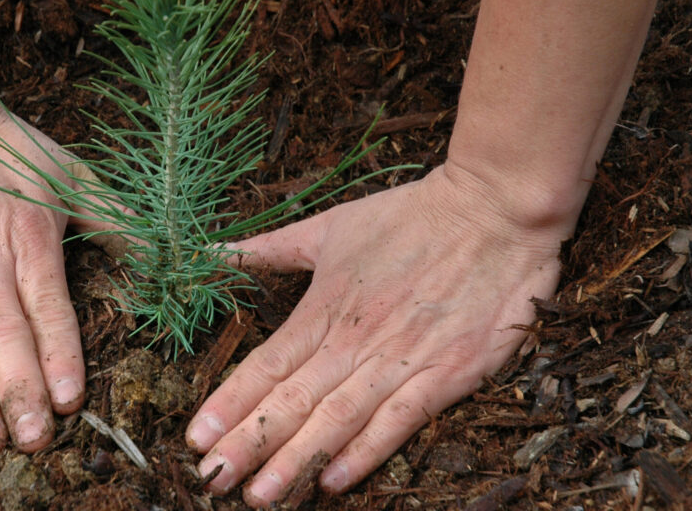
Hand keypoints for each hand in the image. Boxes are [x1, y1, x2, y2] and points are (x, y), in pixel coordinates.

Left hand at [186, 163, 570, 505]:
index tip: (196, 438)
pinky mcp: (448, 374)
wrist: (495, 209)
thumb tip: (214, 253)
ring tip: (260, 495)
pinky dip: (365, 453)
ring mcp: (402, 359)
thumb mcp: (331, 226)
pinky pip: (399, 422)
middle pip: (292, 401)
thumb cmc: (411, 216)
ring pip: (337, 419)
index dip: (229, 404)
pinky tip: (333, 482)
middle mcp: (356, 339)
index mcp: (325, 305)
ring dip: (296, 460)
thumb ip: (271, 248)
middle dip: (249, 444)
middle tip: (212, 480)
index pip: (267, 364)